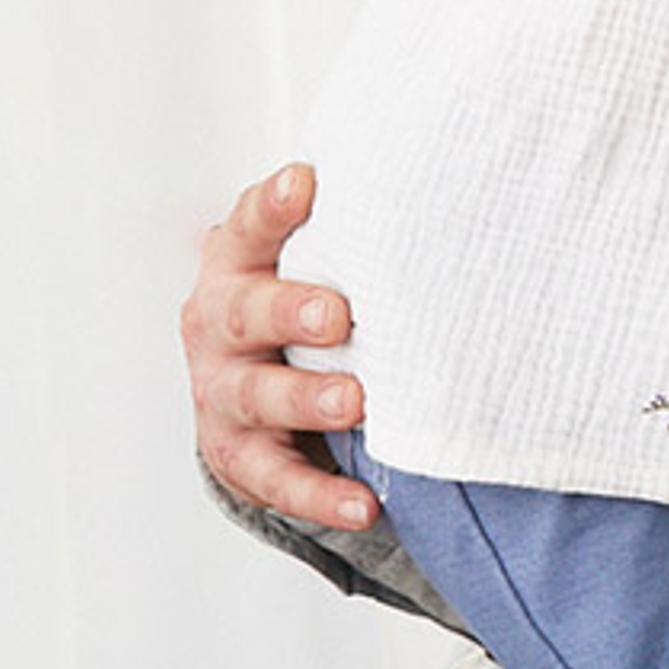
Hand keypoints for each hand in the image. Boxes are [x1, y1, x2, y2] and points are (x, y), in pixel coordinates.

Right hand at [183, 163, 380, 530]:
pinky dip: (322, 494)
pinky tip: (364, 503)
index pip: (250, 226)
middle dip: (289, 312)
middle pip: (244, 313)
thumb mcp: (316, 256)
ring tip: (355, 402)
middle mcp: (219, 324)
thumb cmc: (302, 299)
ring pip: (255, 397)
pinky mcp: (240, 454)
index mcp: (239, 263)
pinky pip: (279, 479)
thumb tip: (449, 165)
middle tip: (338, 314)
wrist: (254, 381)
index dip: (274, 206)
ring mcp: (222, 392)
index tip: (307, 182)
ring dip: (305, 399)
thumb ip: (356, 225)